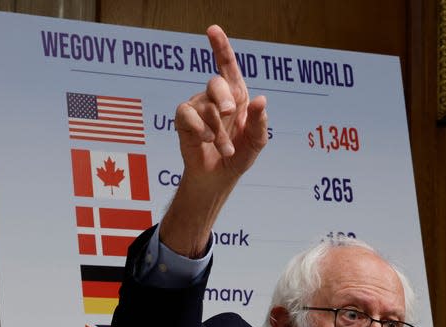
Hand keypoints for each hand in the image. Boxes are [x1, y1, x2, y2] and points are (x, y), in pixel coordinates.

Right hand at [160, 25, 267, 256]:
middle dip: (224, 98)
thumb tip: (261, 99)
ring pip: (206, 106)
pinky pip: (188, 115)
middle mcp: (215, 98)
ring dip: (217, 131)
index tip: (212, 29)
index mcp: (236, 96)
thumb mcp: (257, 142)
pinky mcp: (184, 120)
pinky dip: (200, 128)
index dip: (220, 46)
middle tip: (230, 113)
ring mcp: (198, 107)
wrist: (218, 178)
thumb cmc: (239, 157)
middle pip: (216, 82)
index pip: (227, 66)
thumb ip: (260, 121)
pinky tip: (206, 141)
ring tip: (226, 149)